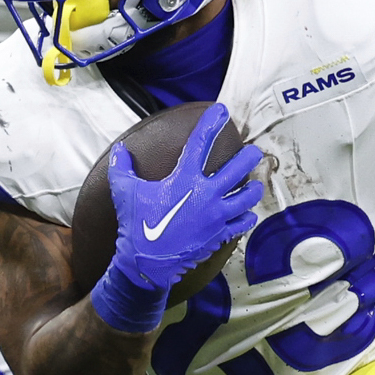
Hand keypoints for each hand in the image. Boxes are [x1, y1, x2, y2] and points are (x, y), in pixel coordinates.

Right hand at [96, 105, 262, 331]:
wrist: (147, 264)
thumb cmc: (136, 226)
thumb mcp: (124, 192)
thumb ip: (122, 168)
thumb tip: (120, 150)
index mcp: (184, 179)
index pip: (200, 142)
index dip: (211, 123)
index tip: (222, 110)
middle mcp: (205, 194)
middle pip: (239, 167)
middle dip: (249, 156)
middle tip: (253, 152)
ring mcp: (216, 216)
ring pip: (248, 196)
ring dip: (253, 188)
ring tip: (254, 185)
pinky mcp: (220, 235)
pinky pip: (243, 222)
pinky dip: (246, 216)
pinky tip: (246, 214)